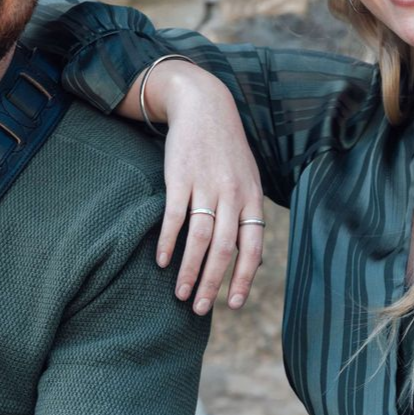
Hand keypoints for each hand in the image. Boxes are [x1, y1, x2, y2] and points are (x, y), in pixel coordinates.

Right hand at [143, 62, 265, 313]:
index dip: (243, 279)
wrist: (204, 105)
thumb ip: (248, 217)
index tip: (232, 304)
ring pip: (200, 238)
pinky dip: (167, 241)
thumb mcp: (248, 179)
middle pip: (224, 249)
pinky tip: (160, 260)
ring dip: (188, 270)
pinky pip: (174, 217)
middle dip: (212, 284)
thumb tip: (252, 262)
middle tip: (199, 309)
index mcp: (252, 198)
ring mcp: (206, 185)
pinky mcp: (180, 177)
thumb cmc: (226, 149)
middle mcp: (233, 194)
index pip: (252, 247)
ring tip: (179, 292)